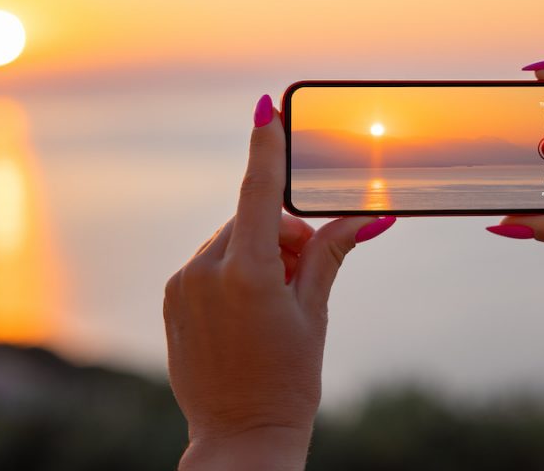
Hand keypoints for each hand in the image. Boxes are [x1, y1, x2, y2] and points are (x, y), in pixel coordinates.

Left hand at [164, 94, 394, 469]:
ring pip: (230, 242)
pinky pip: (208, 264)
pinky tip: (247, 313)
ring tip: (275, 304)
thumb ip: (331, 253)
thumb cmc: (288, 380)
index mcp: (245, 273)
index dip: (266, 147)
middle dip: (282, 236)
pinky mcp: (172, 299)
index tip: (265, 108)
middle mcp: (205, 272)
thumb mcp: (315, 313)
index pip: (259, 193)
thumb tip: (370, 216)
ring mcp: (182, 285)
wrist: (241, 437)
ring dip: (257, 255)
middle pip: (251, 221)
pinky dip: (232, 271)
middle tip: (301, 276)